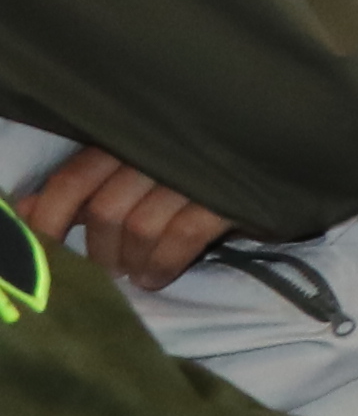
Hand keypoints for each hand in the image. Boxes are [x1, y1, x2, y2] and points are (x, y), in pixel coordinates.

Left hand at [18, 145, 234, 287]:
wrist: (274, 153)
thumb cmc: (195, 167)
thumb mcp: (134, 169)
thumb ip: (83, 185)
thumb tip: (24, 207)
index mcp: (128, 140)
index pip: (73, 178)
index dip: (50, 218)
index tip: (45, 249)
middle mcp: (157, 150)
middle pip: (105, 211)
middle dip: (101, 252)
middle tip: (111, 271)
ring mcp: (195, 171)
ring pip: (141, 227)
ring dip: (132, 262)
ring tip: (138, 275)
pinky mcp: (230, 195)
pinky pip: (182, 237)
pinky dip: (164, 263)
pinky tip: (159, 276)